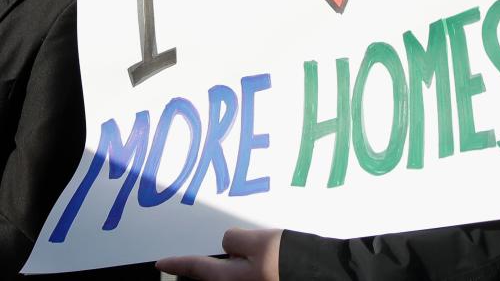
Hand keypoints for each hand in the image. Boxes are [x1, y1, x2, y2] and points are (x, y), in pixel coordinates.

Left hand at [156, 228, 281, 279]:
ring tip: (259, 252)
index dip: (177, 262)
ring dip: (234, 262)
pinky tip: (269, 259)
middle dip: (213, 262)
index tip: (161, 261)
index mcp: (230, 278)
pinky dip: (249, 265)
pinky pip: (247, 273)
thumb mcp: (260, 241)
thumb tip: (230, 242)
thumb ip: (237, 240)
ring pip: (232, 271)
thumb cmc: (290, 260)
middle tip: (226, 251)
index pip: (196, 267)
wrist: (320, 272)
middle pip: (214, 273)